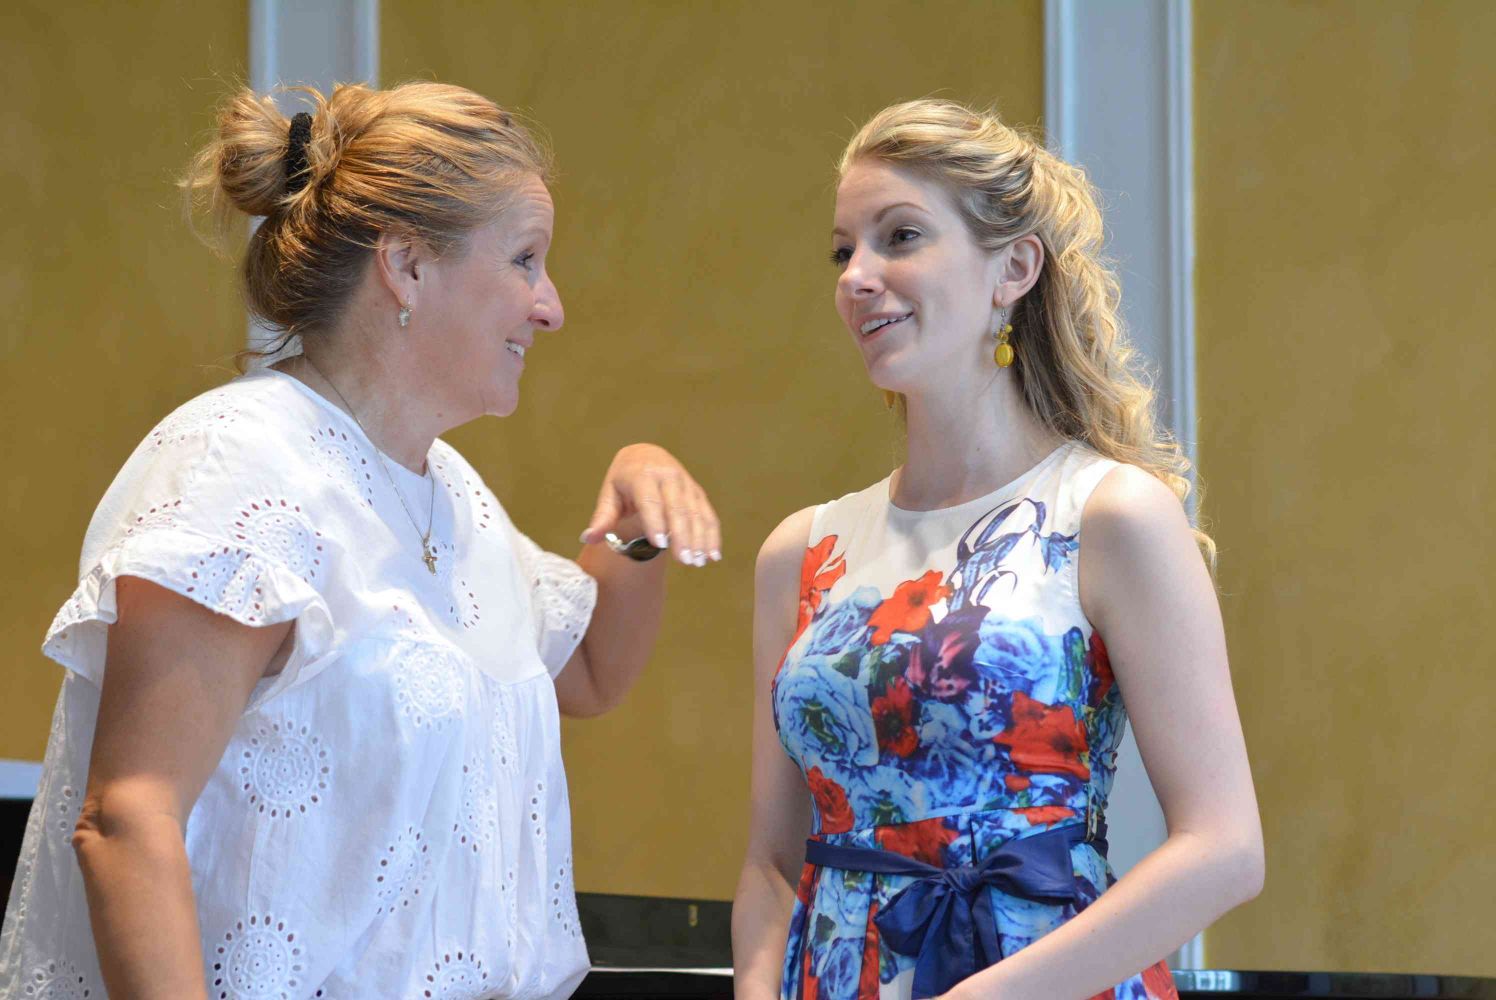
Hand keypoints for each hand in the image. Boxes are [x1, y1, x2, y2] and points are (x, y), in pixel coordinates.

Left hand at [579, 443, 721, 566]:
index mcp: (641, 475)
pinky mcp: (697, 491)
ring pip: (695, 512)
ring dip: (699, 537)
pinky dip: (712, 534)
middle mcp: (667, 475)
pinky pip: (707, 513)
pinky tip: (714, 554)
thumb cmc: (623, 480)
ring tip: (698, 561)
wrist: (646, 455)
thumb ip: (602, 517)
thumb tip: (588, 538)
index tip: (660, 544)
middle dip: (682, 535)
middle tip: (684, 559)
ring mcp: (685, 483)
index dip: (656, 521)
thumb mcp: (609, 493)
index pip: (650, 500)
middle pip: (677, 507)